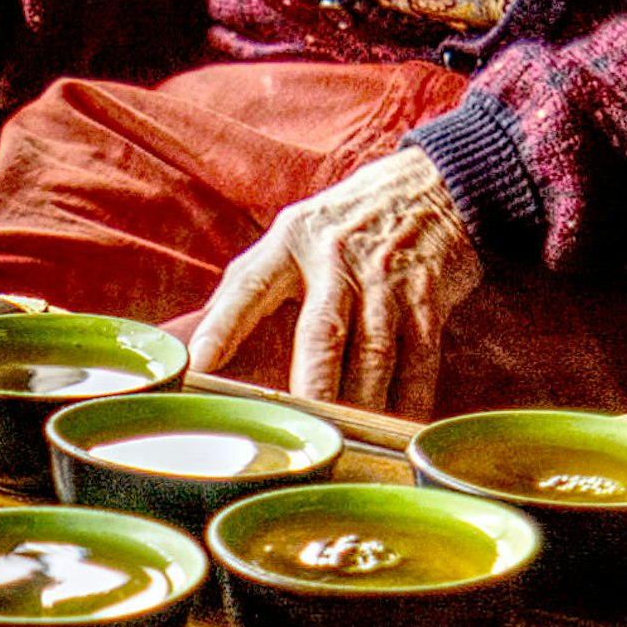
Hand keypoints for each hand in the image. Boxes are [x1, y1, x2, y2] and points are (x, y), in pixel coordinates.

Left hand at [190, 149, 482, 416]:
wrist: (430, 185)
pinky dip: (411, 398)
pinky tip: (400, 426)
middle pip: (322, 331)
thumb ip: (250, 285)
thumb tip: (196, 342)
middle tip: (299, 424)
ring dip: (361, 402)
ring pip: (374, 353)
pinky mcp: (428, 298)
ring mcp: (386, 280)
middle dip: (312, 383)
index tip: (198, 365)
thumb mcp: (292, 234)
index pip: (249, 287)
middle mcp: (336, 258)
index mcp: (290, 241)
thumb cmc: (343, 224)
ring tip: (346, 440)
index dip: (222, 326)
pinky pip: (420, 359)